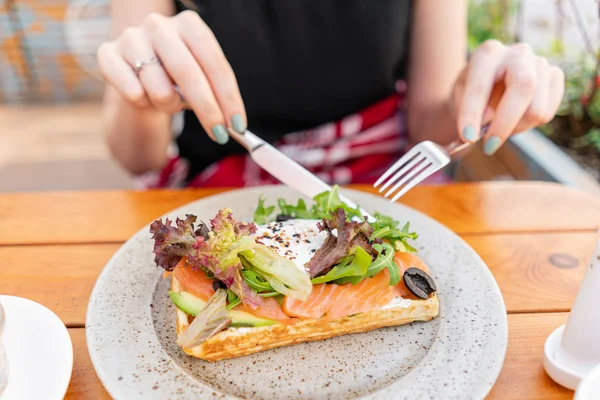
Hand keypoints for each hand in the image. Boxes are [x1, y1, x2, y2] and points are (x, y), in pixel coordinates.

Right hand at [97, 11, 245, 143]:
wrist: (138, 73)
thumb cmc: (177, 78)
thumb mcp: (202, 79)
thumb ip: (217, 95)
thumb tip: (234, 126)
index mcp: (189, 24)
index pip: (214, 62)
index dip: (228, 96)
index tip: (238, 125)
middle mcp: (159, 25)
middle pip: (188, 73)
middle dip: (207, 109)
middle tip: (218, 135)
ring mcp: (131, 37)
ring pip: (159, 89)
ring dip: (170, 107)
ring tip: (168, 102)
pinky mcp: (107, 54)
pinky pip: (133, 93)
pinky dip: (144, 104)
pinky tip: (144, 96)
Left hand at [451, 40, 564, 154]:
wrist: (490, 83)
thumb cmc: (470, 91)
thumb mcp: (459, 98)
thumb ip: (466, 107)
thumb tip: (488, 119)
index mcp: (488, 54)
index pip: (481, 85)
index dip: (473, 114)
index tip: (467, 137)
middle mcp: (518, 53)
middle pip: (524, 87)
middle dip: (505, 123)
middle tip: (488, 146)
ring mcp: (540, 63)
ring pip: (537, 108)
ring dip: (514, 129)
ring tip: (498, 130)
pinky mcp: (555, 77)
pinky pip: (547, 113)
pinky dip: (528, 126)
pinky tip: (514, 121)